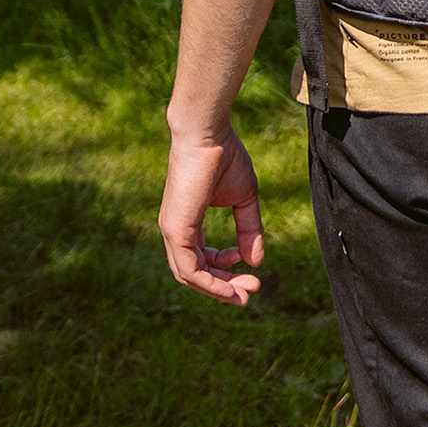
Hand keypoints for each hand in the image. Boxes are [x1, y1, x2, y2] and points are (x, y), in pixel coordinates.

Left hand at [158, 125, 265, 305]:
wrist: (208, 133)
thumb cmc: (224, 157)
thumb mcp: (244, 198)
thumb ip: (249, 230)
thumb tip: (255, 262)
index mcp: (187, 222)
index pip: (201, 260)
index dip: (226, 271)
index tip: (251, 272)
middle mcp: (175, 230)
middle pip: (195, 273)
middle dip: (224, 287)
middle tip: (252, 290)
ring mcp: (172, 230)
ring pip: (190, 276)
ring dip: (219, 290)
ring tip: (245, 293)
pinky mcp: (175, 229)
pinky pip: (190, 270)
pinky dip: (211, 284)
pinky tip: (231, 287)